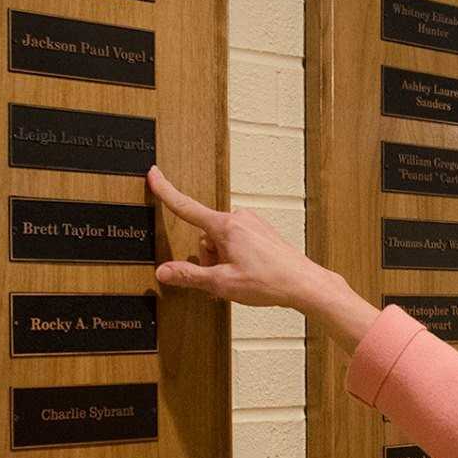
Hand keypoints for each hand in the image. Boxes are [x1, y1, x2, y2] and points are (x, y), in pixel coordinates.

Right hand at [146, 166, 379, 349]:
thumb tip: (164, 272)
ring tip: (242, 278)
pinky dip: (235, 258)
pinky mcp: (261, 231)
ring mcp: (252, 224)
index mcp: (226, 227)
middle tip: (226, 278)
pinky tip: (250, 273)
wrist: (304, 284)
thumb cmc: (269, 282)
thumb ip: (190, 276)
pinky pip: (237, 242)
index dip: (166, 191)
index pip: (186, 207)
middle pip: (205, 236)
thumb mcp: (222, 283)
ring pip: (221, 241)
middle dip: (208, 258)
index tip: (153, 174)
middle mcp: (239, 219)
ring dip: (223, 260)